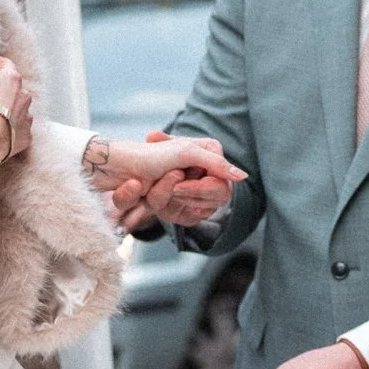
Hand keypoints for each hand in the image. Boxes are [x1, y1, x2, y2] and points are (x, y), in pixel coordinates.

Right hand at [0, 58, 32, 173]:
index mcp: (10, 79)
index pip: (7, 65)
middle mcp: (24, 95)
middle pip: (16, 88)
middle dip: (6, 89)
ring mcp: (28, 116)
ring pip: (21, 109)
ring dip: (11, 110)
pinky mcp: (27, 134)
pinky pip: (21, 128)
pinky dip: (13, 128)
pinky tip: (2, 132)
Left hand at [102, 131, 244, 229]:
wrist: (124, 168)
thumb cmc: (153, 156)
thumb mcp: (186, 153)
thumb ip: (217, 163)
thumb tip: (244, 177)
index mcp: (210, 152)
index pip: (221, 180)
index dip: (198, 187)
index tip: (177, 186)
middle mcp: (208, 169)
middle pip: (215, 196)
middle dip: (188, 194)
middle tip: (168, 189)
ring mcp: (199, 187)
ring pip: (203, 207)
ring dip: (179, 202)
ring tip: (160, 190)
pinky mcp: (190, 202)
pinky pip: (193, 216)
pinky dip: (178, 211)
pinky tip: (167, 205)